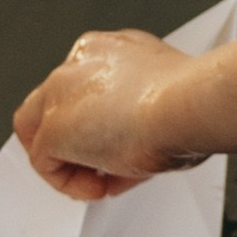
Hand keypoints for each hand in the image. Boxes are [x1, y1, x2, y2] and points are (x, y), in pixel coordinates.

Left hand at [12, 28, 204, 199]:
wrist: (189, 104)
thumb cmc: (192, 102)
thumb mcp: (168, 100)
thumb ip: (143, 114)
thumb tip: (142, 141)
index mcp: (110, 49)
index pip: (89, 89)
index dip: (103, 125)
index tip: (121, 144)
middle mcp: (80, 63)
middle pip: (62, 109)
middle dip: (86, 145)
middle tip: (108, 167)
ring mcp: (61, 93)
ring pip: (44, 133)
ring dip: (73, 163)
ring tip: (104, 181)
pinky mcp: (53, 128)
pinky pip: (45, 163)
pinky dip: (68, 182)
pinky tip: (98, 186)